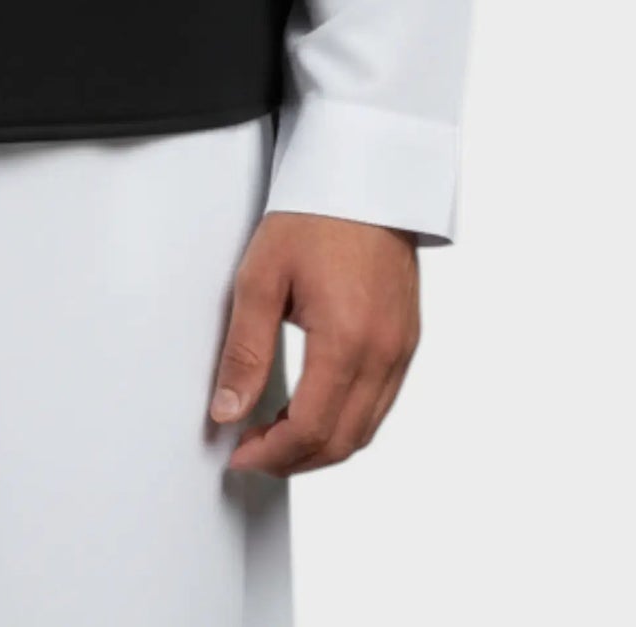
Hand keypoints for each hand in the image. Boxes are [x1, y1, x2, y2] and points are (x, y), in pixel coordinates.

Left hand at [208, 210, 419, 475]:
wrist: (362, 175)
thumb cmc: (312, 216)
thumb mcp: (261, 277)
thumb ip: (244, 350)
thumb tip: (228, 411)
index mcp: (347, 340)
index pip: (312, 429)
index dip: (273, 454)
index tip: (240, 455)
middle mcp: (384, 353)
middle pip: (343, 441)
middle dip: (295, 459)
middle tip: (254, 451)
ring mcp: (402, 349)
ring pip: (366, 429)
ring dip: (322, 445)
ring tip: (276, 434)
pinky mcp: (407, 340)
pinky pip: (381, 403)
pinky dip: (347, 421)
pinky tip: (314, 408)